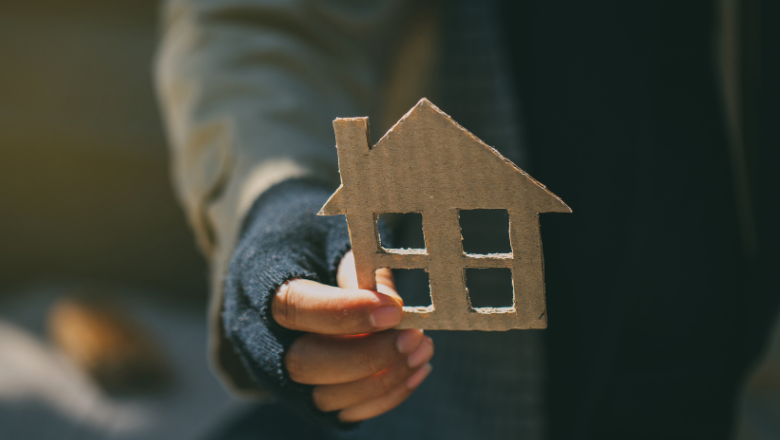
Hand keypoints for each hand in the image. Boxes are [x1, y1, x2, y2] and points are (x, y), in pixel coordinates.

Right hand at [273, 251, 433, 422]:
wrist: (287, 263)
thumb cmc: (314, 244)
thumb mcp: (332, 238)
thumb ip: (360, 267)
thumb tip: (393, 306)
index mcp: (261, 287)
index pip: (295, 307)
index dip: (344, 313)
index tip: (393, 310)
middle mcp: (260, 338)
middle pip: (305, 363)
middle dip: (366, 356)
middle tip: (413, 336)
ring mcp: (281, 373)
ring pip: (326, 396)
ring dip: (382, 380)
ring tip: (422, 349)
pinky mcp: (308, 395)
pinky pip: (345, 411)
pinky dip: (385, 396)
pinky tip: (417, 369)